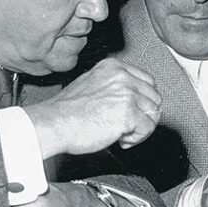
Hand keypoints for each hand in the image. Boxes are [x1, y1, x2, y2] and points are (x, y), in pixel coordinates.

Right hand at [25, 58, 160, 156]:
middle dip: (143, 116)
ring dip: (140, 128)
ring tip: (121, 134)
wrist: (53, 124)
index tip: (132, 113)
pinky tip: (119, 139)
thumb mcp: (92, 86)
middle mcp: (122, 76)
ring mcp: (126, 93)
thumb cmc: (66, 112)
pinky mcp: (128, 112)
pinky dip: (136, 139)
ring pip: (153, 114)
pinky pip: (147, 128)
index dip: (142, 102)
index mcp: (113, 67)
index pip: (147, 82)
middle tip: (126, 127)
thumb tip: (135, 102)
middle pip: (154, 98)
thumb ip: (115, 88)